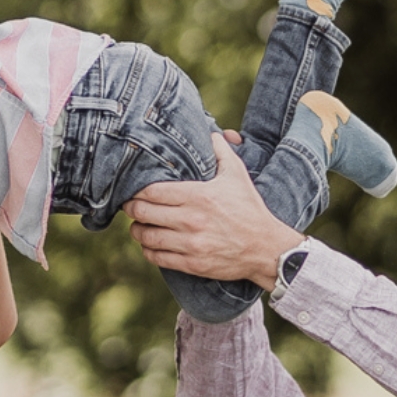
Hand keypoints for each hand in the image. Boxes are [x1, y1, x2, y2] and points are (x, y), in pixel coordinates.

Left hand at [123, 132, 298, 288]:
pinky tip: (148, 245)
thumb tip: (211, 133)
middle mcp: (191, 220)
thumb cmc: (250, 209)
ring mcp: (191, 244)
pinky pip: (158, 258)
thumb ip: (221, 152)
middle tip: (129, 207)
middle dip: (132, 209)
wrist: (266, 247)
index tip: (133, 190)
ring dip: (137, 231)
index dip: (138, 191)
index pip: (153, 192)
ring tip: (136, 226)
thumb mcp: (237, 176)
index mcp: (198, 195)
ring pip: (147, 237)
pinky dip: (148, 251)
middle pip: (144, 212)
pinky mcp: (192, 264)